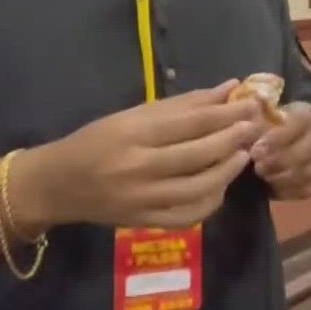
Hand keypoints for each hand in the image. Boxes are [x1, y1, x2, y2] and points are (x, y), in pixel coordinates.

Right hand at [19, 81, 264, 229]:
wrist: (57, 185)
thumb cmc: (95, 141)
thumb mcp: (132, 115)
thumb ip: (182, 105)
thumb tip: (229, 88)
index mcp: (131, 133)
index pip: (190, 123)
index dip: (226, 113)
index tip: (251, 104)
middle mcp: (137, 168)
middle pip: (197, 155)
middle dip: (232, 139)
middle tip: (254, 127)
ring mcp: (141, 199)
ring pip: (197, 189)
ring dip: (227, 171)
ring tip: (243, 154)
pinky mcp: (143, 222)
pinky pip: (187, 216)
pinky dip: (210, 202)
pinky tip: (220, 186)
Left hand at [253, 103, 310, 199]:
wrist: (278, 142)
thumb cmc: (265, 127)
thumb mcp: (258, 115)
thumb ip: (255, 112)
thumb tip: (256, 103)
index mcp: (307, 113)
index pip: (300, 122)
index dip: (278, 138)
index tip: (255, 150)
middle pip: (308, 150)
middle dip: (279, 161)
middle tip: (257, 167)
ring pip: (309, 172)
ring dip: (282, 178)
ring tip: (263, 176)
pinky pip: (310, 189)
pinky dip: (290, 191)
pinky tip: (273, 187)